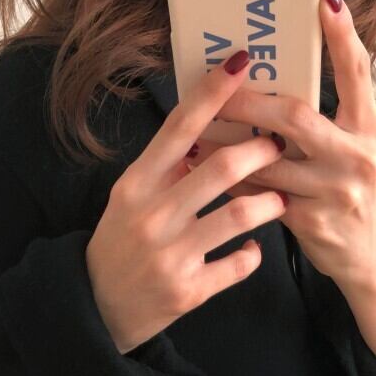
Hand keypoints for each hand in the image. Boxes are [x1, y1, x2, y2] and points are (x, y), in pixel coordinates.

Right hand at [85, 49, 286, 354]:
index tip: (241, 66)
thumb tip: (209, 128)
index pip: (178, 128)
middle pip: (220, 169)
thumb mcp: (130, 200)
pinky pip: (238, 265)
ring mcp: (171, 256)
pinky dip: (253, 254)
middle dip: (260, 151)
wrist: (95, 309)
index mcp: (135, 185)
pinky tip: (254, 247)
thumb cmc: (119, 245)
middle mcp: (152, 217)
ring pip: (238, 217)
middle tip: (279, 146)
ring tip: (280, 198)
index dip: (213, 94)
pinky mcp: (189, 292)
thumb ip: (165, 169)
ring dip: (269, 203)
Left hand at [196, 0, 375, 294]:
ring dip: (227, 144)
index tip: (326, 0)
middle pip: (294, 116)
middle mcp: (356, 156)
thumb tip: (272, 79)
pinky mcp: (312, 221)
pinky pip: (259, 194)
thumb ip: (323, 118)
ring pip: (267, 159)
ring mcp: (334, 191)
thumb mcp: (347, 147)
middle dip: (249, 100)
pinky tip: (209, 172)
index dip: (342, 36)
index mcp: (366, 128)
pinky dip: (232, 181)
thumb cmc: (344, 192)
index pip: (356, 72)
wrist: (363, 256)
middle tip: (219, 85)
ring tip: (198, 131)